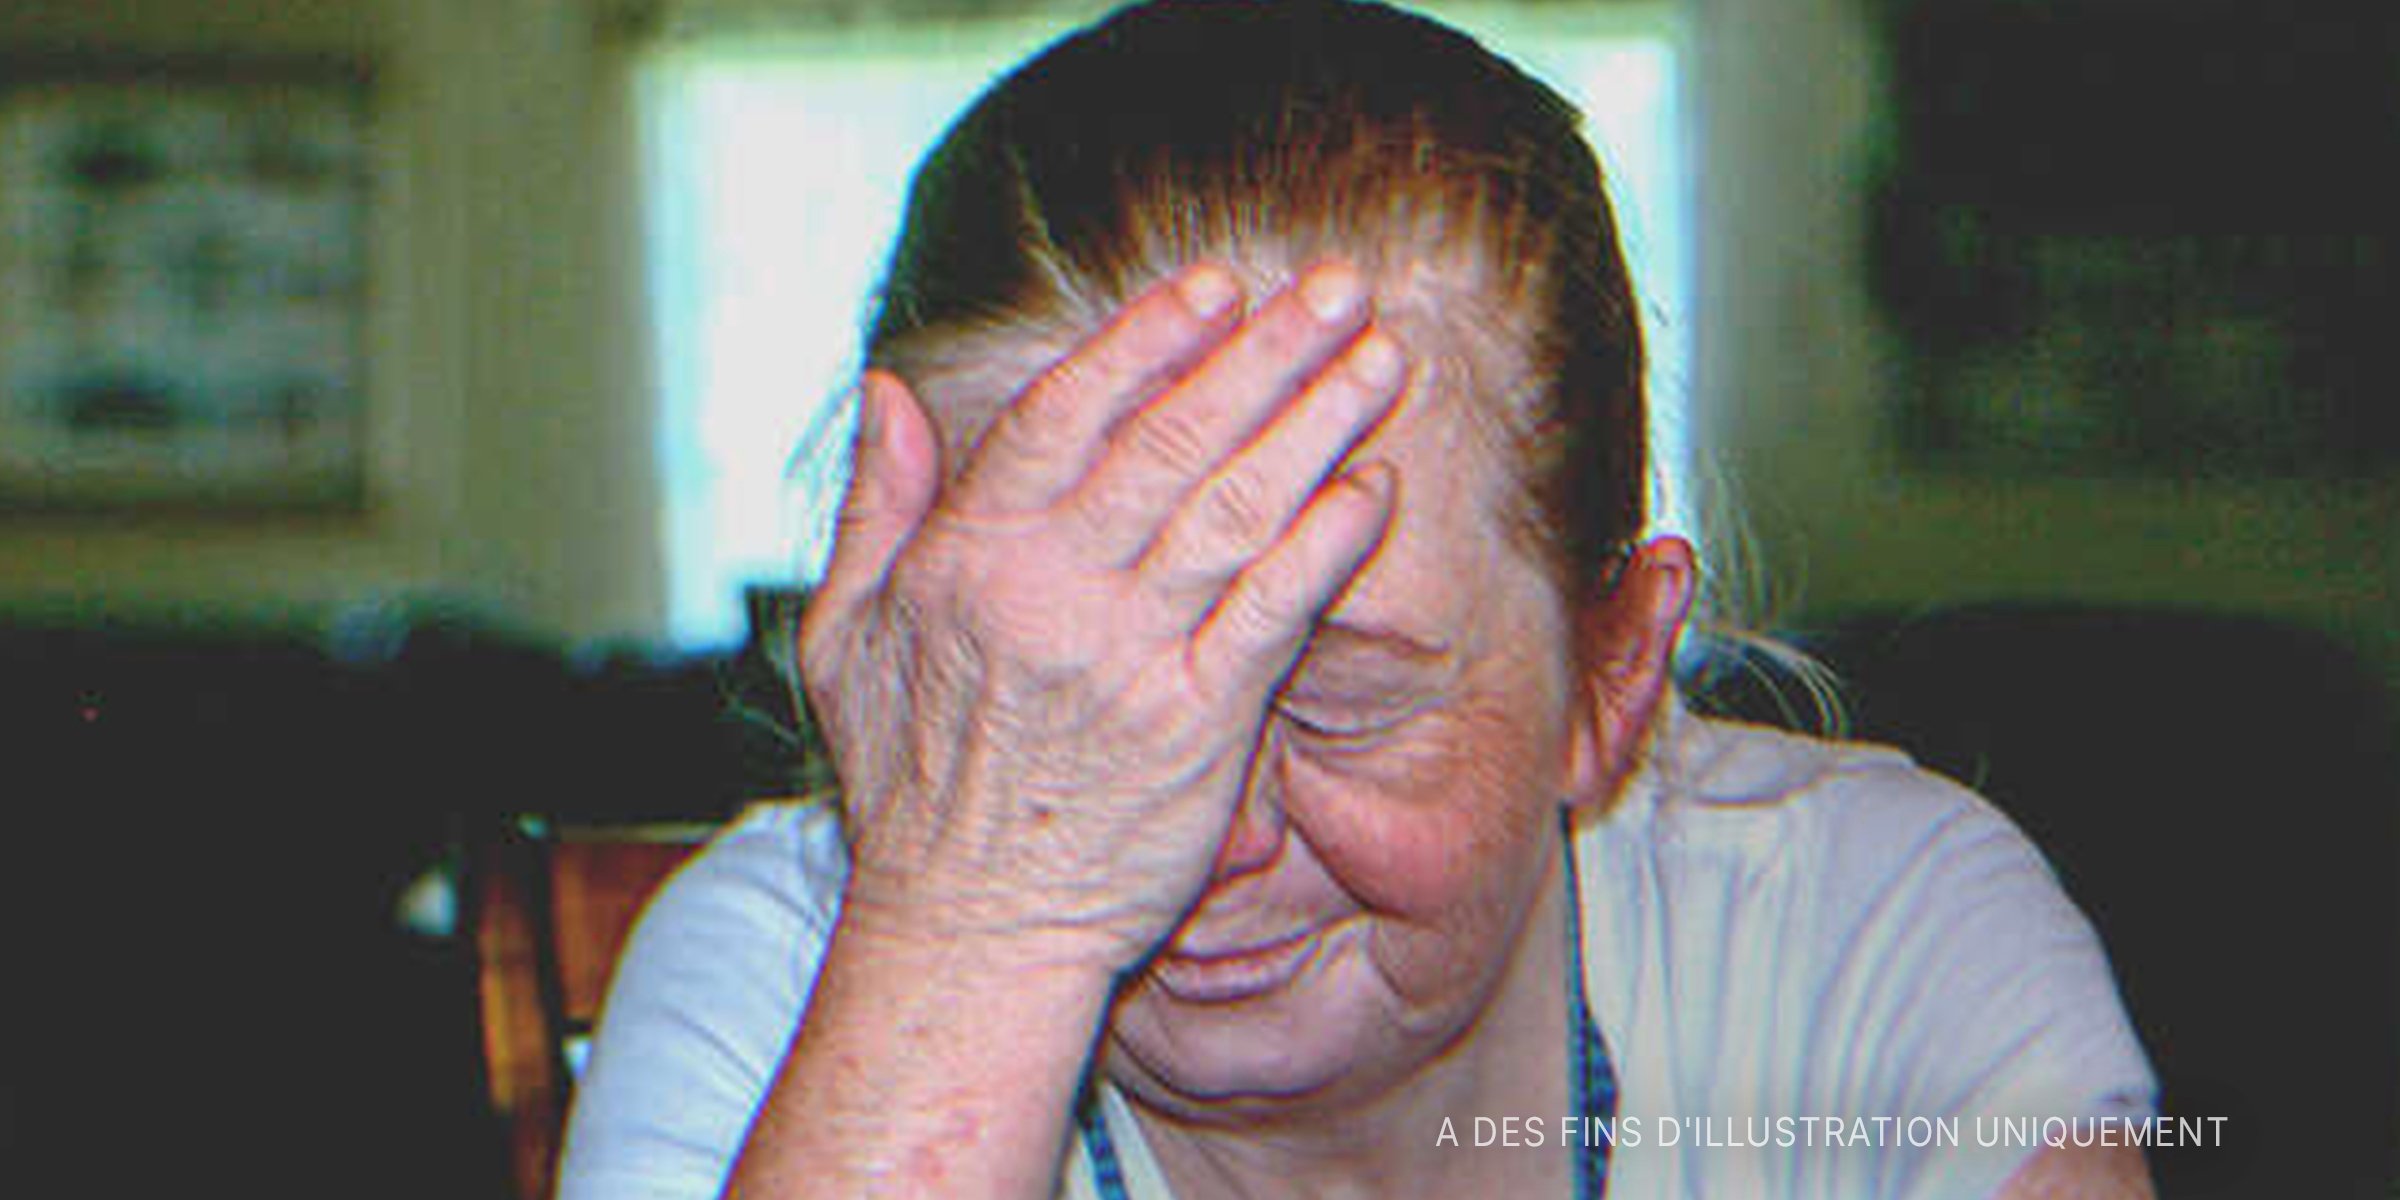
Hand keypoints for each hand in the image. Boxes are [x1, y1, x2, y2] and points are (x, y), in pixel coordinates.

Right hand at [797, 262, 1405, 976]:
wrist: (968, 937)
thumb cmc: (907, 791)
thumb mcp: (843, 639)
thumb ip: (874, 507)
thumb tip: (889, 390)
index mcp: (967, 559)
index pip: (1068, 414)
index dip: (1148, 338)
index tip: (1216, 287)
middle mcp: (1050, 593)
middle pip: (1172, 440)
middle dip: (1264, 352)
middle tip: (1338, 289)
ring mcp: (1128, 657)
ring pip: (1234, 508)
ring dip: (1315, 423)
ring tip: (1377, 359)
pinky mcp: (1196, 725)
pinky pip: (1274, 611)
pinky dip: (1325, 543)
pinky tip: (1371, 487)